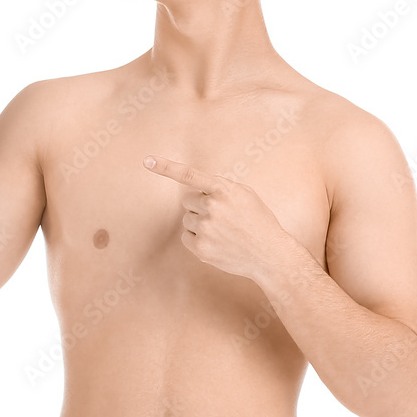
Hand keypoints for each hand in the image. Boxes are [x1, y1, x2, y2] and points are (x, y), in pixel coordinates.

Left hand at [143, 154, 286, 280]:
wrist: (269, 255)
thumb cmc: (258, 221)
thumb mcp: (244, 195)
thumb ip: (220, 188)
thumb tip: (195, 189)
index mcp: (224, 190)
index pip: (190, 175)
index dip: (166, 167)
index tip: (147, 161)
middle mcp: (212, 207)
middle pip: (187, 201)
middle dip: (199, 206)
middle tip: (221, 216)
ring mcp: (205, 229)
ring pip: (187, 219)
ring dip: (200, 223)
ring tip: (223, 231)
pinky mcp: (200, 248)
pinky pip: (186, 237)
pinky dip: (197, 239)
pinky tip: (217, 242)